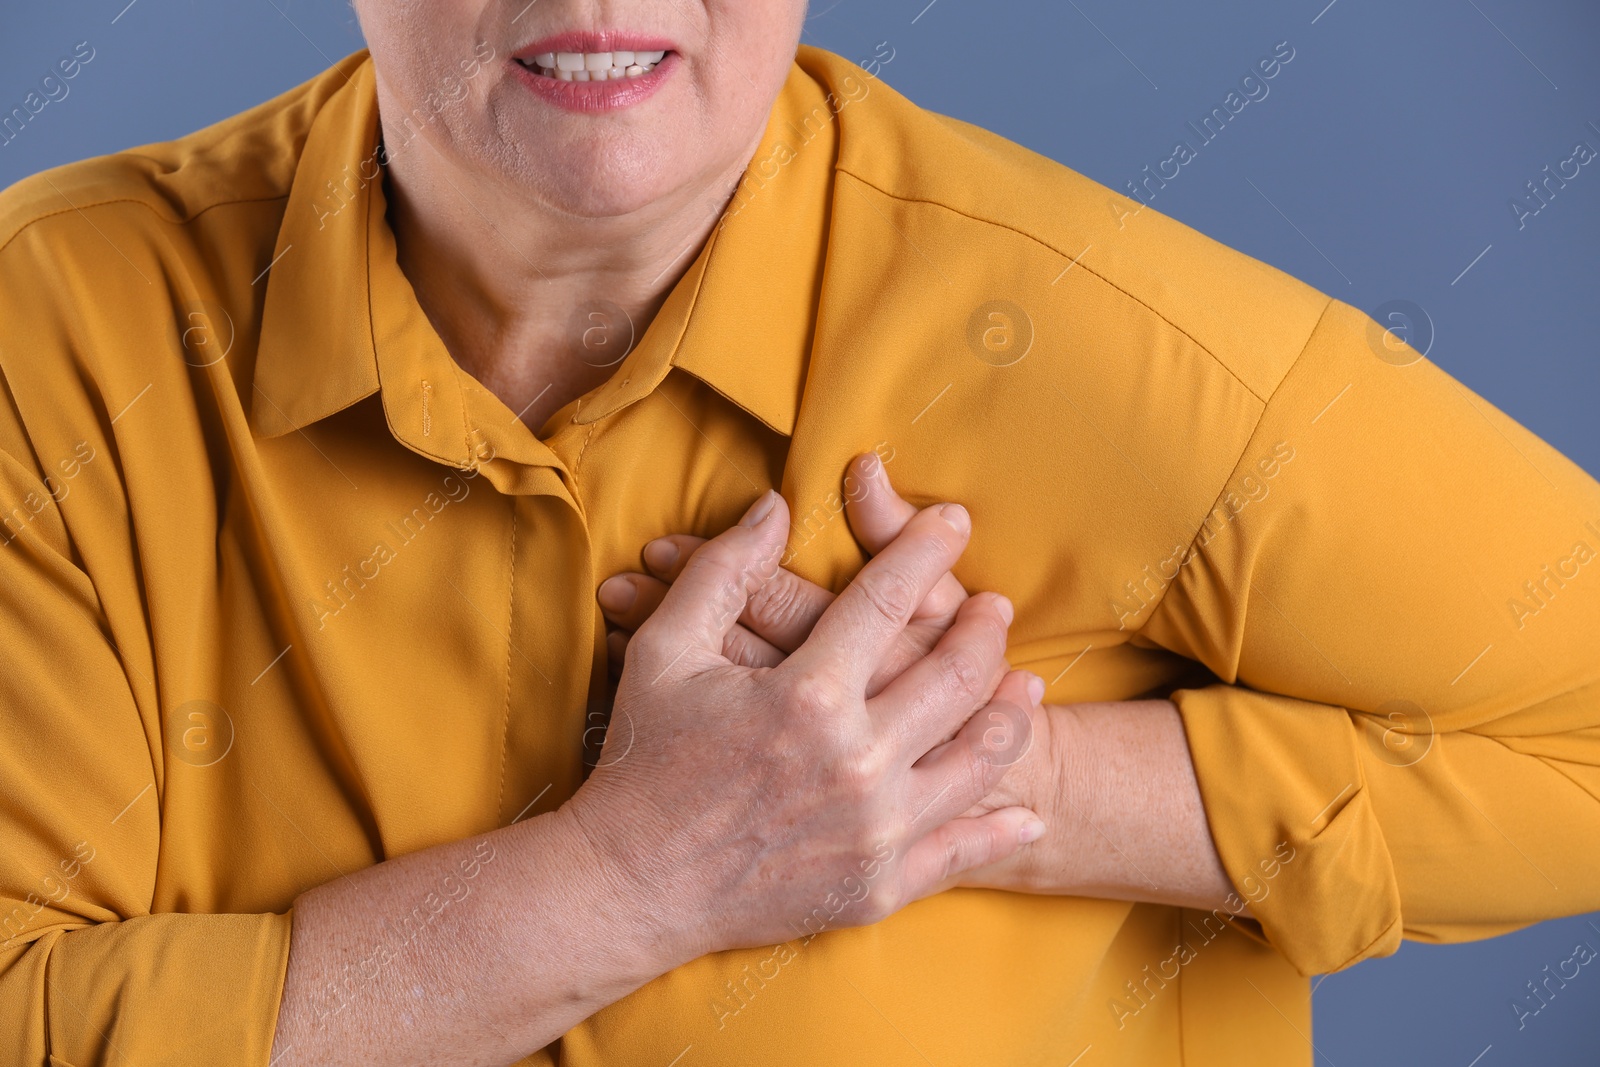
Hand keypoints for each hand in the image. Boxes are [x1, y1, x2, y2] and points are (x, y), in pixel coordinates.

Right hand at [568, 488, 1046, 960]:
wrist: (629, 887)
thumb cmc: (643, 762)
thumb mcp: (666, 651)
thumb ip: (723, 571)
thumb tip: (775, 506)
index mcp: (808, 696)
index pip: (889, 599)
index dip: (926, 548)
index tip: (952, 520)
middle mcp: (857, 761)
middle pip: (956, 675)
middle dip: (984, 629)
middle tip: (996, 605)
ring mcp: (876, 831)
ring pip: (978, 759)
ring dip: (1010, 714)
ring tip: (1025, 685)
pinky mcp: (877, 887)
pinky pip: (963, 852)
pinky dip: (1002, 830)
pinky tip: (1025, 814)